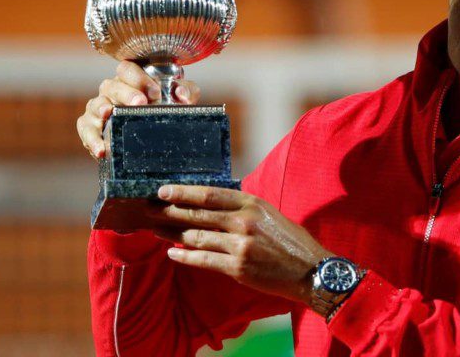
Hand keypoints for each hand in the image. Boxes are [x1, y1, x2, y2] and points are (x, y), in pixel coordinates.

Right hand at [76, 61, 201, 158]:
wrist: (151, 138)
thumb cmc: (161, 109)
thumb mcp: (178, 99)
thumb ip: (186, 92)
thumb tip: (183, 95)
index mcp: (130, 79)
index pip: (127, 69)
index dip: (139, 78)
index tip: (155, 92)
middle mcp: (111, 90)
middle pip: (112, 85)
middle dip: (125, 93)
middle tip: (139, 103)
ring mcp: (98, 107)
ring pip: (96, 104)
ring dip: (102, 109)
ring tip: (109, 114)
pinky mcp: (89, 126)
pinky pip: (85, 130)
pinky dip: (92, 139)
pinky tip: (102, 149)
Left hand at [150, 185, 332, 306]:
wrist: (310, 269)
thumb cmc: (290, 240)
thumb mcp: (269, 214)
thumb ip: (243, 207)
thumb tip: (211, 203)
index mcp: (252, 203)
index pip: (210, 194)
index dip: (184, 192)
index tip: (163, 190)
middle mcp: (245, 221)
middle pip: (198, 213)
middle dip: (170, 211)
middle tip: (149, 209)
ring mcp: (241, 245)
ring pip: (197, 236)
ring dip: (172, 233)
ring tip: (155, 230)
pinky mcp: (238, 268)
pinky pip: (203, 260)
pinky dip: (185, 256)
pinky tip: (172, 253)